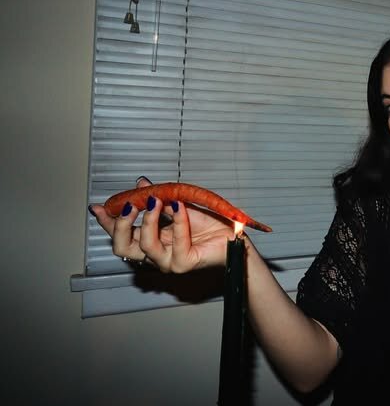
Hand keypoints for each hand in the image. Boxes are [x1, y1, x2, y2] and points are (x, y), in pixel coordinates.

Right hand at [88, 176, 234, 272]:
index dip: (107, 221)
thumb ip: (158, 198)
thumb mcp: (179, 204)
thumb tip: (141, 184)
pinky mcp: (184, 263)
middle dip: (120, 224)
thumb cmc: (209, 223)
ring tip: (158, 202)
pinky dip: (178, 220)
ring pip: (145, 245)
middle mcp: (156, 254)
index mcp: (150, 240)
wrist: (233, 234)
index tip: (98, 206)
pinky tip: (179, 207)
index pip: (121, 234)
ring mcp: (168, 262)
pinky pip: (176, 240)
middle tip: (129, 205)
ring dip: (149, 220)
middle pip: (122, 247)